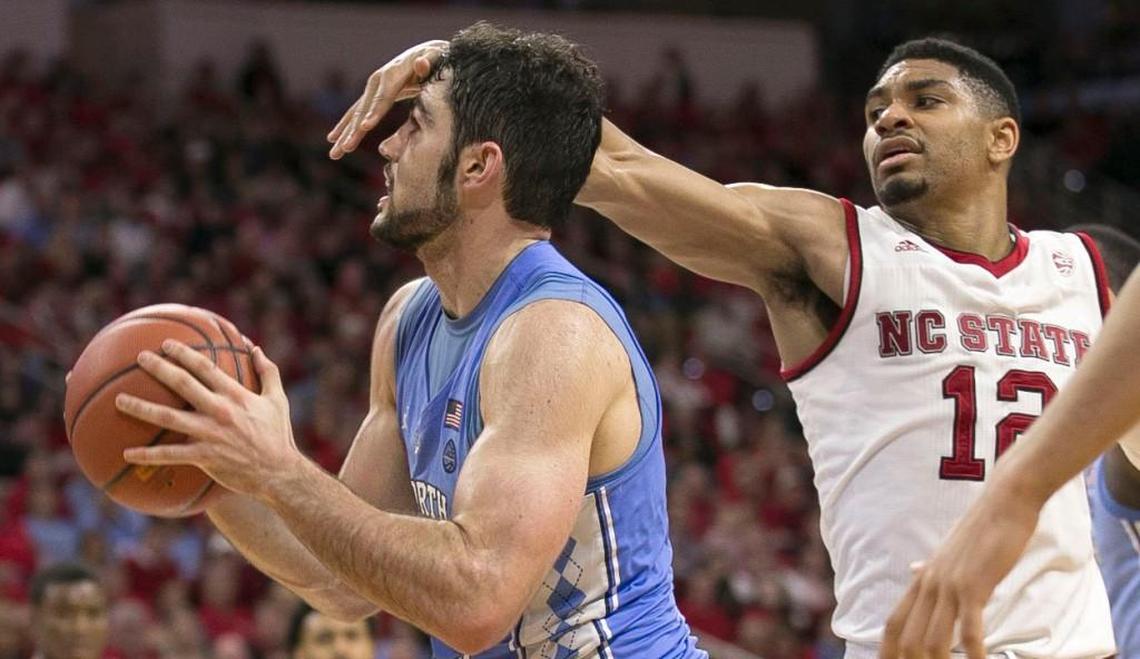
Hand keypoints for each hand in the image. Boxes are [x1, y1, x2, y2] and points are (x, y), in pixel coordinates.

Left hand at [116, 339, 300, 500]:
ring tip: (119, 399)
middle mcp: (219, 410)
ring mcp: (209, 433)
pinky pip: (170, 454)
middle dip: (159, 368)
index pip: (205, 367)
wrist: (278, 471)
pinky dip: (147, 455)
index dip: (184, 353)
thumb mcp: (277, 399)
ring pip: (167, 417)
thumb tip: (255, 347)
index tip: (166, 344)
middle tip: (140, 358)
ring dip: (140, 407)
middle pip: (182, 384)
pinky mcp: (204, 456)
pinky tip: (127, 453)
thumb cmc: (277, 434)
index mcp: (236, 395)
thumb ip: (268, 371)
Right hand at [327, 40, 447, 158]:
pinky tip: (334, 140)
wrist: (428, 52)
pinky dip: (345, 126)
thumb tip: (421, 63)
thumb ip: (429, 63)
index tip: (365, 128)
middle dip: (354, 129)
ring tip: (335, 153)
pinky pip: (356, 112)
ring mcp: (373, 87)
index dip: (374, 111)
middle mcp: (378, 79)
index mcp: (394, 73)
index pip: (384, 96)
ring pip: (356, 112)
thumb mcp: (436, 59)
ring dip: (345, 133)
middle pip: (364, 107)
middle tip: (345, 148)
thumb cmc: (436, 59)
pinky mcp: (373, 94)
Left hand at [879, 488, 1039, 658]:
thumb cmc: (981, 529)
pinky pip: (969, 630)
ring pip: (933, 640)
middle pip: (908, 638)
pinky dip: (972, 654)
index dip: (887, 652)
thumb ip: (931, 567)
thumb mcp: (947, 551)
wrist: (1003, 503)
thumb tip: (913, 569)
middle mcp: (928, 585)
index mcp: (922, 580)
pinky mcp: (973, 586)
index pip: (894, 624)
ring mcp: (949, 586)